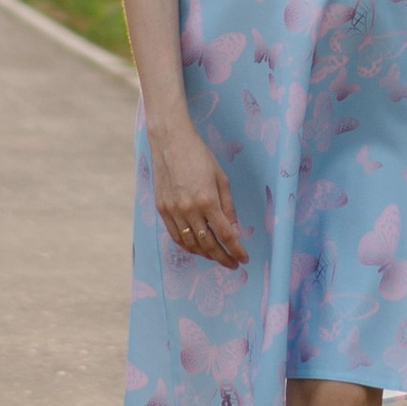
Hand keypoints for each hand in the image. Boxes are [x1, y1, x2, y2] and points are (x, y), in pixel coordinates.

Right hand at [151, 116, 247, 265]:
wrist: (170, 142)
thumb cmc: (200, 156)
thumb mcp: (221, 178)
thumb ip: (228, 207)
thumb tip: (233, 230)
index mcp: (207, 200)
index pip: (225, 234)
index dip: (236, 250)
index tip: (244, 258)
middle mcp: (188, 210)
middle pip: (208, 244)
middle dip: (222, 257)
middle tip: (233, 263)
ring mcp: (172, 211)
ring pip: (190, 244)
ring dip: (206, 254)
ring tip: (217, 257)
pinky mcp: (162, 210)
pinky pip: (176, 236)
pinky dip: (188, 246)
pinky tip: (198, 249)